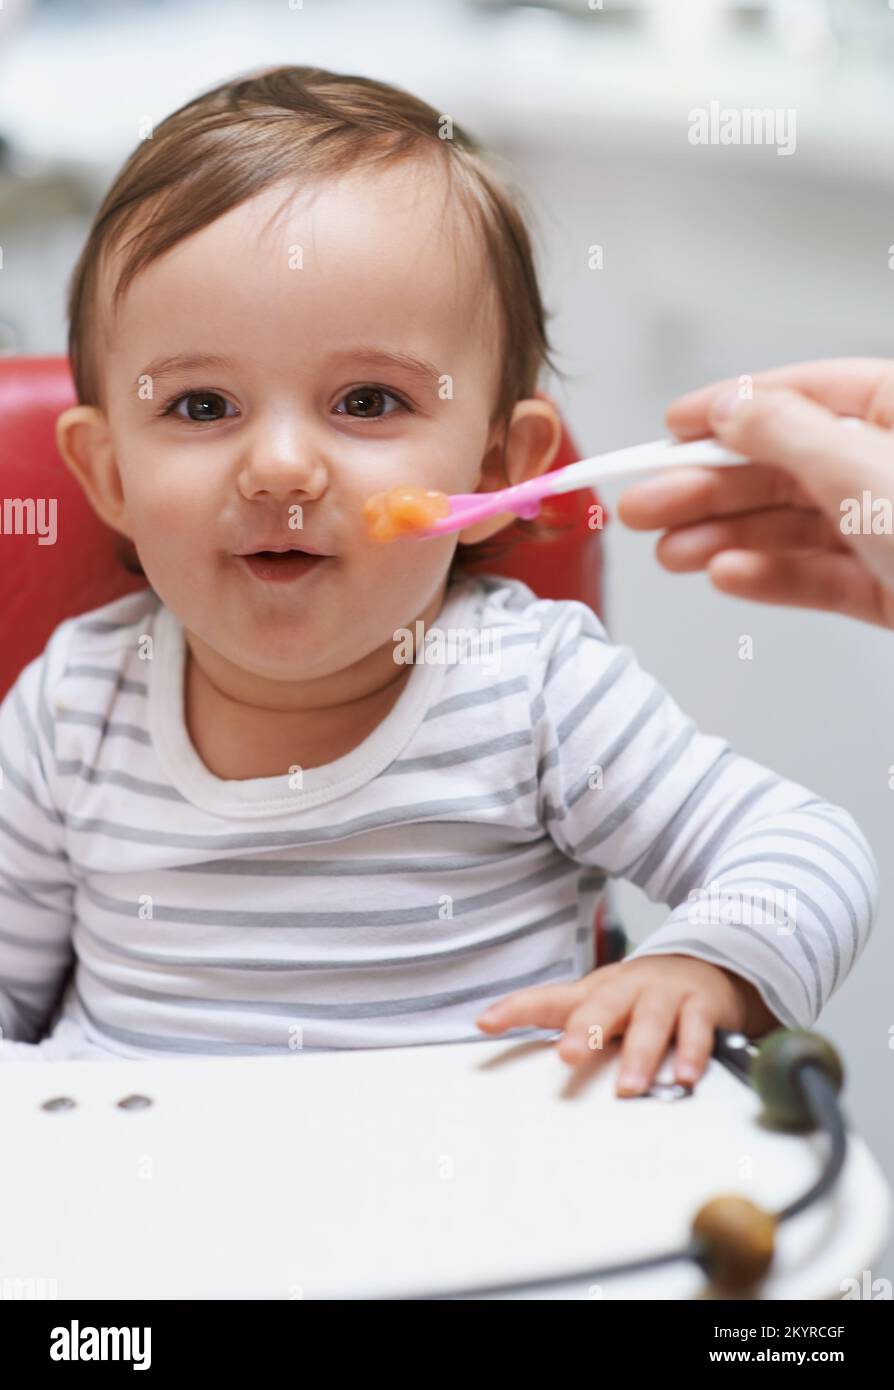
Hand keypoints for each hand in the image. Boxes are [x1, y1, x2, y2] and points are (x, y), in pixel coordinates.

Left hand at [475, 955, 778, 1095]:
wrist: (708, 965)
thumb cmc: (641, 995)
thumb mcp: (600, 1002)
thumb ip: (563, 1023)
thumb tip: (506, 1039)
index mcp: (595, 991)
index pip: (549, 998)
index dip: (517, 1008)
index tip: (486, 1022)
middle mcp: (626, 989)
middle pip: (602, 1005)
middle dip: (585, 1030)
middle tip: (568, 1056)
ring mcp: (664, 995)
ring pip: (650, 1021)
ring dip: (638, 1054)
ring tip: (628, 1087)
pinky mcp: (700, 1006)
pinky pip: (695, 1030)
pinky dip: (691, 1053)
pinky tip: (683, 1076)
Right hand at [617, 358, 893, 629]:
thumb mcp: (863, 466)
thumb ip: (787, 432)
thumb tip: (729, 406)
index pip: (800, 395)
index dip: (729, 409)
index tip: (672, 426)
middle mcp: (890, 461)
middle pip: (784, 468)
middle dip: (707, 489)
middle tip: (645, 505)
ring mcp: (892, 525)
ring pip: (793, 527)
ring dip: (726, 538)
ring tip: (671, 553)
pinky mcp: (889, 585)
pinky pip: (819, 576)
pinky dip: (770, 576)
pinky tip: (728, 574)